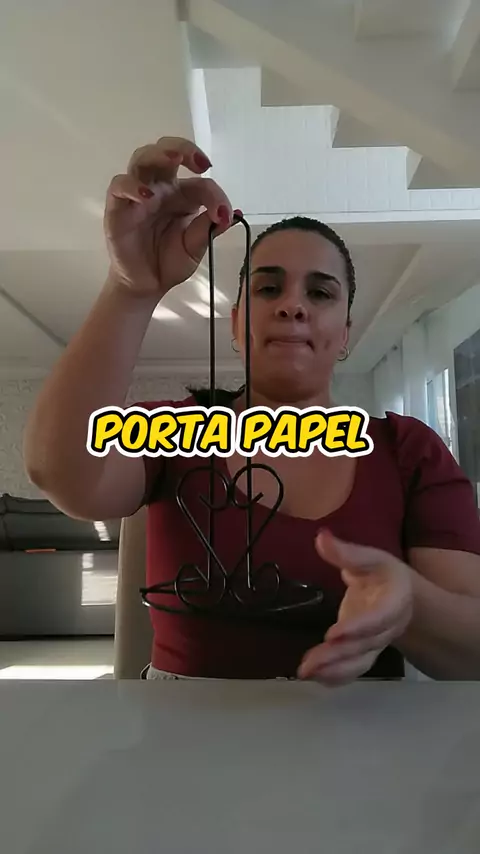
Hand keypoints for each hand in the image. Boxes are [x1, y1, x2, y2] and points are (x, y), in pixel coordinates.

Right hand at [104, 136, 237, 296]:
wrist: (147, 284)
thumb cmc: (170, 261)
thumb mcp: (196, 247)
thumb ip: (209, 229)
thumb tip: (232, 213)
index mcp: (183, 196)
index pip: (201, 183)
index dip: (215, 195)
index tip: (224, 215)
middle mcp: (161, 188)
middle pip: (168, 151)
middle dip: (185, 149)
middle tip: (201, 163)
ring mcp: (138, 195)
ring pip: (143, 158)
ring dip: (159, 154)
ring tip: (174, 160)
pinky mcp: (118, 207)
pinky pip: (119, 185)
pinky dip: (131, 185)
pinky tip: (146, 196)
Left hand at [298, 529, 412, 685]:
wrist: (403, 596)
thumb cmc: (384, 574)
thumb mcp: (370, 557)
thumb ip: (346, 553)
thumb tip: (320, 537)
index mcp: (394, 601)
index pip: (378, 619)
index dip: (357, 628)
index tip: (332, 634)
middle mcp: (387, 629)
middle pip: (364, 646)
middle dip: (337, 655)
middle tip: (308, 663)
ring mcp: (376, 645)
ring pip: (358, 663)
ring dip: (332, 670)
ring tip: (305, 672)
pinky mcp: (363, 653)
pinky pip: (352, 670)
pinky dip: (335, 677)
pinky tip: (314, 677)